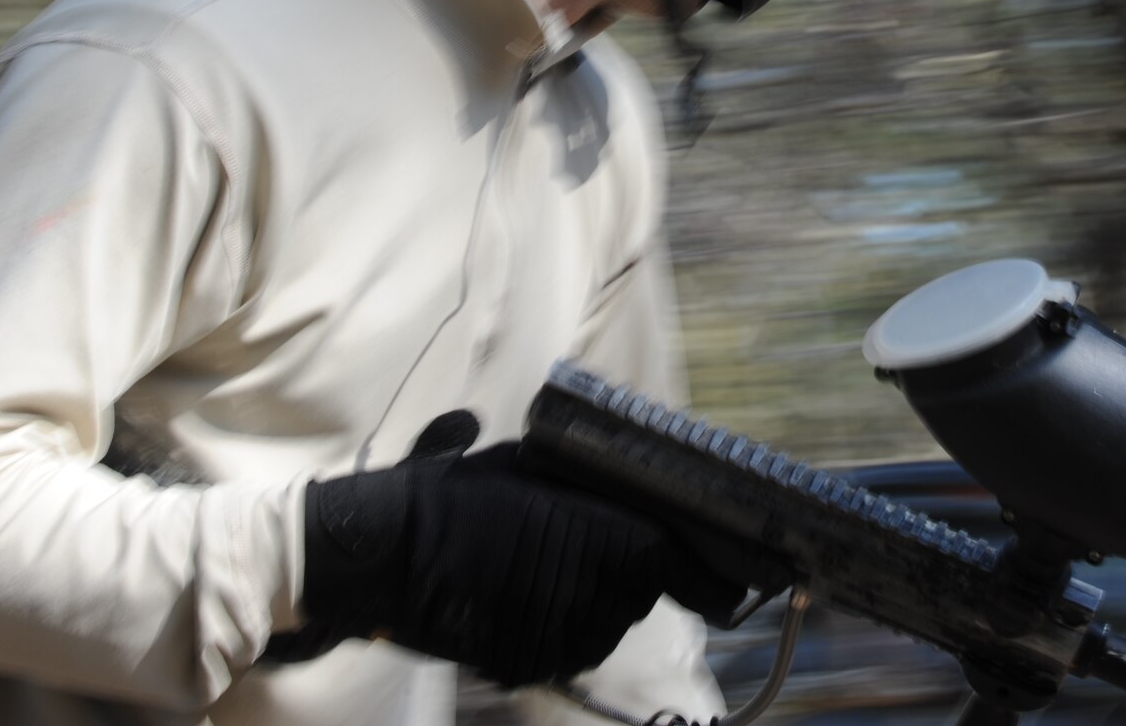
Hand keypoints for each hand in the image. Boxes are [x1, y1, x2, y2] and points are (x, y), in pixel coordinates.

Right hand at [281, 411, 740, 685]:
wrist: (384, 554)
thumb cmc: (452, 496)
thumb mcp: (523, 465)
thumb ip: (578, 474)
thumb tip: (619, 472)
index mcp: (599, 535)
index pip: (679, 565)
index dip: (714, 575)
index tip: (742, 580)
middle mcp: (589, 591)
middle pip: (640, 592)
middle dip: (630, 573)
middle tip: (590, 545)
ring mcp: (557, 632)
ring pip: (607, 623)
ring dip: (596, 602)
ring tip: (546, 567)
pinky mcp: (528, 660)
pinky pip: (569, 647)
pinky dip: (562, 627)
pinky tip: (526, 597)